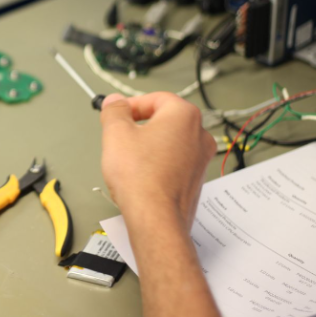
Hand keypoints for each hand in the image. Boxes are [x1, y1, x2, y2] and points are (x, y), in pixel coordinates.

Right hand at [99, 92, 215, 230]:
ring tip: (128, 158)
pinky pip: (174, 162)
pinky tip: (140, 175)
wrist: (155, 218)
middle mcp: (199, 134)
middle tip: (120, 135)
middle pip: (164, 119)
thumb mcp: (116, 133)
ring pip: (169, 142)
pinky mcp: (195, 180)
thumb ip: (115, 111)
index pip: (155, 98)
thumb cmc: (141, 178)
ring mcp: (200, 159)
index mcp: (184, 115)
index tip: (117, 114)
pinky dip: (157, 164)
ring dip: (149, 145)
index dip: (131, 105)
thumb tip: (115, 102)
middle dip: (140, 125)